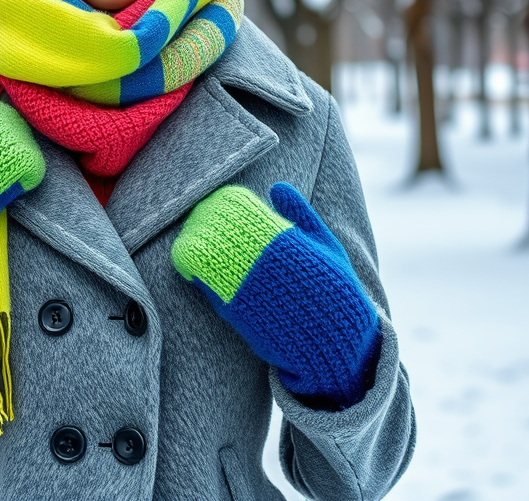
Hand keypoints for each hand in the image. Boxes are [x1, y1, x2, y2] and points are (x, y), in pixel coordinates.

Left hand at [171, 182, 379, 408]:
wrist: (336, 341)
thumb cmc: (335, 290)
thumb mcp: (327, 247)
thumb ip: (302, 215)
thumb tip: (277, 186)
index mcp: (287, 241)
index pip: (242, 212)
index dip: (223, 207)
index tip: (216, 205)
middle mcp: (265, 262)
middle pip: (219, 232)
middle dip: (204, 224)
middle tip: (197, 221)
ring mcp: (250, 288)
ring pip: (208, 258)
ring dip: (196, 248)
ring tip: (192, 243)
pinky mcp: (240, 314)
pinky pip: (208, 288)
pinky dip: (197, 276)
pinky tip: (192, 271)